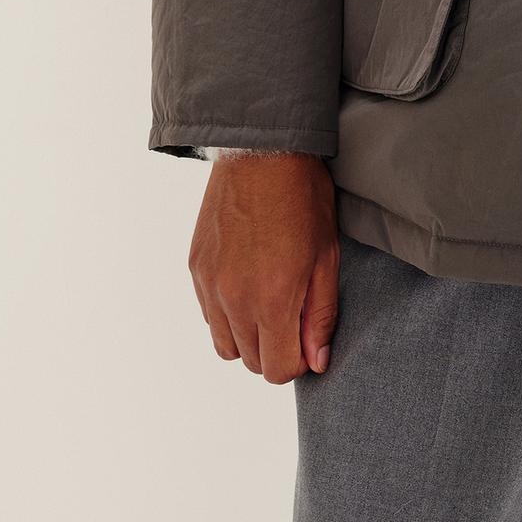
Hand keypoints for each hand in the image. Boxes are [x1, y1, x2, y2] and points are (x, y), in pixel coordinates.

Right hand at [188, 152, 339, 383]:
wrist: (262, 151)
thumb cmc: (303, 198)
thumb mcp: (326, 255)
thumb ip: (320, 314)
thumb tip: (316, 362)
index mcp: (272, 299)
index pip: (278, 370)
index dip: (299, 360)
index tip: (307, 335)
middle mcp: (234, 299)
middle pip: (251, 362)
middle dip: (274, 349)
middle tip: (292, 314)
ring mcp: (210, 284)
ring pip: (225, 345)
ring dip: (248, 336)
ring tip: (268, 301)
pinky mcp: (195, 268)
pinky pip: (208, 314)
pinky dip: (226, 312)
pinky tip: (247, 282)